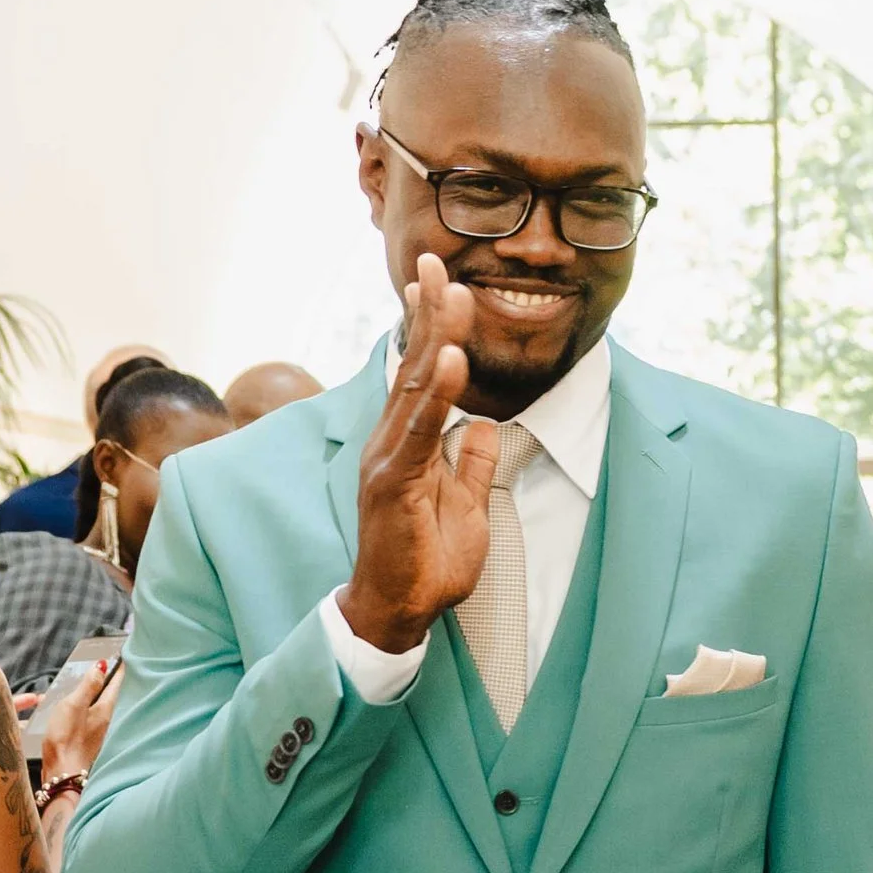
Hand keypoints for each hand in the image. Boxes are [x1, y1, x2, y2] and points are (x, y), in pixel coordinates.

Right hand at [39, 652, 119, 791]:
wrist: (62, 773)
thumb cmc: (66, 739)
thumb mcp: (74, 705)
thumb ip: (88, 686)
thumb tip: (101, 666)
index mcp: (105, 709)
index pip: (115, 683)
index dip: (118, 668)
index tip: (121, 656)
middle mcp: (105, 720)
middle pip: (110, 695)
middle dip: (109, 680)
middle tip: (110, 667)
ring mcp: (96, 731)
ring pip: (100, 706)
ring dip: (97, 694)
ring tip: (93, 684)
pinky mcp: (86, 740)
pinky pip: (89, 718)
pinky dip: (87, 708)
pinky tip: (78, 709)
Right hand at [335, 255, 501, 653]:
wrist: (397, 612)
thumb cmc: (426, 565)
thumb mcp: (466, 508)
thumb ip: (471, 466)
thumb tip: (485, 427)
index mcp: (406, 444)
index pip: (419, 375)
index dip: (431, 327)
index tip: (442, 281)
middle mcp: (390, 442)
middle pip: (412, 365)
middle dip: (428, 311)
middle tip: (436, 260)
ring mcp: (387, 460)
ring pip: (414, 387)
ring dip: (433, 336)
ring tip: (450, 293)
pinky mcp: (391, 484)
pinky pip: (418, 431)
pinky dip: (436, 393)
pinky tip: (448, 359)